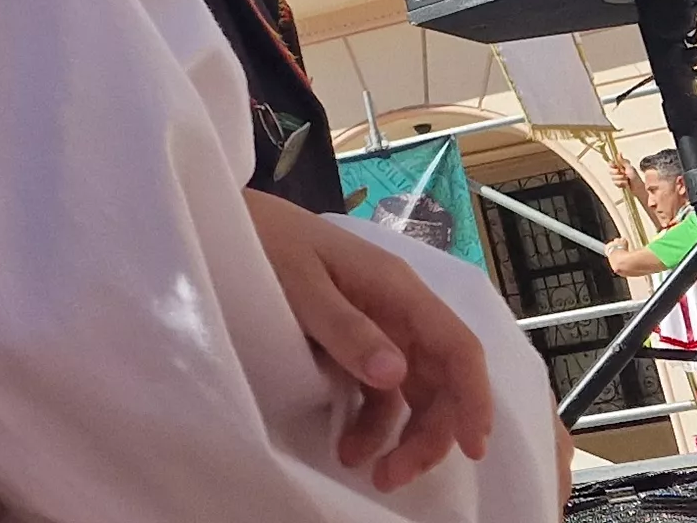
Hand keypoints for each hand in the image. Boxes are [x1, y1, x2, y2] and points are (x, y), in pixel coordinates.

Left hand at [245, 188, 497, 490]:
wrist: (223, 221)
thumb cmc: (265, 241)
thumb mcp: (301, 283)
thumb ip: (345, 328)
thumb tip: (395, 374)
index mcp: (397, 288)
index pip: (457, 346)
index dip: (473, 398)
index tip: (472, 447)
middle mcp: (397, 309)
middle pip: (439, 379)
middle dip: (431, 432)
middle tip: (398, 476)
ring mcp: (376, 326)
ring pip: (411, 391)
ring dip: (402, 436)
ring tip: (376, 476)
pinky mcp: (350, 342)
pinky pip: (377, 391)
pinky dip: (372, 424)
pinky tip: (350, 450)